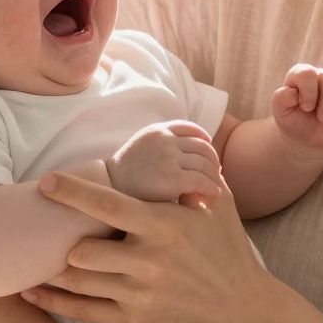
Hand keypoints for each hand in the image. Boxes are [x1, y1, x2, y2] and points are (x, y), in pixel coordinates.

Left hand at [25, 173, 276, 322]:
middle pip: (82, 249)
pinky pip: (83, 311)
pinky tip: (33, 292)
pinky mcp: (136, 321)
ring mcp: (140, 294)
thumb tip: (183, 142)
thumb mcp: (218, 207)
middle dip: (66, 242)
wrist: (246, 313)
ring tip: (33, 259)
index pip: (107, 203)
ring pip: (78, 280)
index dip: (72, 192)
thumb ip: (194, 176)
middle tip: (47, 233)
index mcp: (163, 226)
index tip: (46, 182)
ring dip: (53, 270)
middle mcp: (148, 260)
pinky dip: (53, 302)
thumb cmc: (229, 253)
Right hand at [104, 120, 222, 204]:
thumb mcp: (142, 150)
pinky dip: (211, 187)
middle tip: (215, 174)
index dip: (204, 140)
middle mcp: (165, 140)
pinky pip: (201, 180)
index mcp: (157, 130)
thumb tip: (188, 154)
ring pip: (205, 163)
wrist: (107, 190)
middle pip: (202, 146)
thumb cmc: (124, 176)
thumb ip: (162, 147)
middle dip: (212, 160)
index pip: (190, 128)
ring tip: (215, 186)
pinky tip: (212, 194)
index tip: (208, 154)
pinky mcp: (173, 178)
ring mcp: (169, 158)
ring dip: (214, 175)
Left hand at [271, 65, 322, 153]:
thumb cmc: (292, 120)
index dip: (308, 92)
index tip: (305, 108)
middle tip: (318, 116)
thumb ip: (281, 98)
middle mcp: (319, 75)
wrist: (305, 138)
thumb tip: (294, 92)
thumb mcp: (280, 111)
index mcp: (300, 75)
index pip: (307, 73)